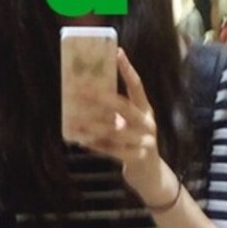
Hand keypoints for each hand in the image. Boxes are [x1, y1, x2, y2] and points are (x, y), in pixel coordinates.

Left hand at [70, 49, 170, 202]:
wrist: (151, 175)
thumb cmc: (135, 144)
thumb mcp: (130, 125)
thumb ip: (116, 113)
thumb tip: (88, 97)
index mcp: (146, 110)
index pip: (137, 86)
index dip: (128, 69)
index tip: (117, 52)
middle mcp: (147, 123)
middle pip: (125, 106)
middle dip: (102, 98)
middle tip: (82, 91)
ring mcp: (144, 141)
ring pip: (115, 131)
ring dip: (93, 125)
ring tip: (75, 120)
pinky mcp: (138, 158)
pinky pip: (112, 150)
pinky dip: (96, 145)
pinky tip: (82, 140)